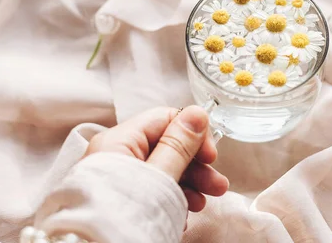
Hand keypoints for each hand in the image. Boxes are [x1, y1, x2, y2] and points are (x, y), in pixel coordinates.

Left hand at [84, 106, 228, 211]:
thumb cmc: (122, 219)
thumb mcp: (160, 178)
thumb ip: (179, 145)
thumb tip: (196, 113)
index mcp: (119, 141)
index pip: (165, 119)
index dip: (193, 134)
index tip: (211, 157)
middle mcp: (114, 155)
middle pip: (165, 146)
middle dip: (195, 165)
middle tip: (217, 185)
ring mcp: (116, 178)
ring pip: (160, 170)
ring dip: (187, 184)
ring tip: (202, 204)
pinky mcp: (119, 198)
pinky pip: (150, 189)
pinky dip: (169, 198)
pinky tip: (181, 214)